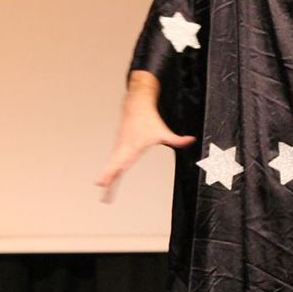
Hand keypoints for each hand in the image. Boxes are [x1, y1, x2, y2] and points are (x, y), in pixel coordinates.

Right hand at [96, 71, 194, 202]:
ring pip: (112, 162)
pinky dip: (110, 167)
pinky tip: (109, 176)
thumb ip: (177, 140)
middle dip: (107, 176)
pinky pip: (114, 158)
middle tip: (101, 187)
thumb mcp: (164, 132)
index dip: (111, 173)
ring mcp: (120, 145)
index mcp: (133, 147)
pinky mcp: (120, 144)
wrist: (137, 104)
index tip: (103, 181)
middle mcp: (124, 147)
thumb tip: (191, 140)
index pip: (120, 163)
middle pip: (113, 165)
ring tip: (103, 187)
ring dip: (107, 174)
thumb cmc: (149, 119)